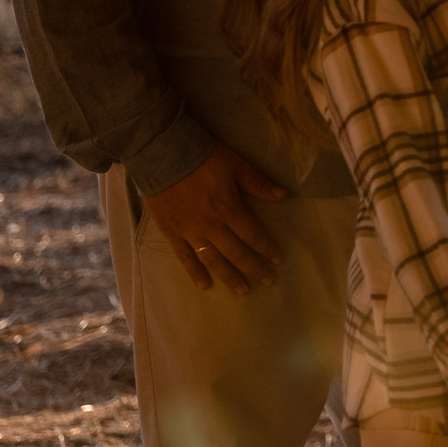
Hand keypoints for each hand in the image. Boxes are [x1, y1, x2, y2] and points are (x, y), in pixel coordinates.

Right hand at [139, 144, 287, 292]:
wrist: (163, 155)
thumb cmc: (204, 158)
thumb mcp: (236, 165)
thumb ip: (258, 184)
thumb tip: (284, 195)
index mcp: (229, 209)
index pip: (253, 235)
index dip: (267, 248)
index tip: (278, 259)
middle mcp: (211, 226)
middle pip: (237, 253)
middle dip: (254, 268)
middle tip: (268, 281)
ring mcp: (190, 232)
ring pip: (213, 260)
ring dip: (229, 277)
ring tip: (243, 291)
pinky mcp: (172, 233)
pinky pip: (184, 257)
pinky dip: (194, 273)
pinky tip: (204, 285)